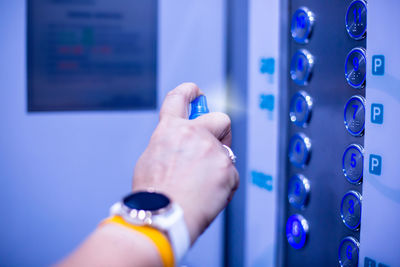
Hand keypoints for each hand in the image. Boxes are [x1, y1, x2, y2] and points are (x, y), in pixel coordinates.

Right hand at [132, 83, 238, 243]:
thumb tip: (182, 145)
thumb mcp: (151, 159)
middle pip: (220, 118)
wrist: (165, 216)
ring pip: (226, 152)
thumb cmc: (154, 194)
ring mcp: (213, 151)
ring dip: (218, 164)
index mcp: (171, 129)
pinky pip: (230, 174)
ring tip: (201, 185)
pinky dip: (223, 184)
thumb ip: (170, 144)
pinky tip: (208, 195)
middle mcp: (194, 134)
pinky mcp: (227, 169)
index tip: (196, 92)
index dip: (189, 92)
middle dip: (220, 129)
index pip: (180, 98)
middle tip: (214, 143)